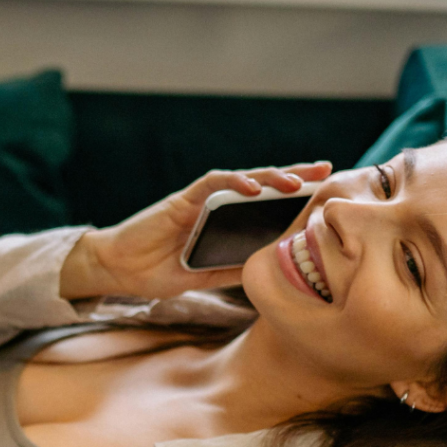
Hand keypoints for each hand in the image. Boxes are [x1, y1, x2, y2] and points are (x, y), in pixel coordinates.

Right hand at [60, 162, 331, 300]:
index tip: (325, 197)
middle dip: (295, 176)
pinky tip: (254, 188)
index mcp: (225, 223)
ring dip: (271, 177)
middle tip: (326, 171)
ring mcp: (201, 201)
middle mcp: (217, 206)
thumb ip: (235, 266)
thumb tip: (272, 268)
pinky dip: (234, 182)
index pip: (265, 205)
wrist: (120, 270)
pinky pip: (213, 183)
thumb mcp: (206, 275)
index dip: (294, 199)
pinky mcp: (183, 199)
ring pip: (243, 179)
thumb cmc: (157, 271)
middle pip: (262, 184)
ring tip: (297, 180)